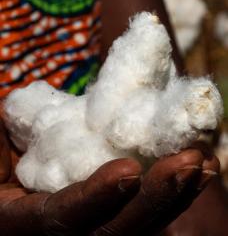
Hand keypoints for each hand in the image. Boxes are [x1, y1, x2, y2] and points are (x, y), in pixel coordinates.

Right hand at [0, 119, 219, 235]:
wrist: (14, 154)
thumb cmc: (4, 146)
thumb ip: (6, 140)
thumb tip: (12, 115)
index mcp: (24, 221)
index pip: (60, 218)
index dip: (94, 198)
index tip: (129, 169)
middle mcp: (64, 231)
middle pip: (114, 231)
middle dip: (155, 198)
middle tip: (191, 161)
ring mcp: (94, 223)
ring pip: (140, 223)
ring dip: (177, 194)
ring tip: (205, 162)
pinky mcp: (116, 210)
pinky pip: (148, 208)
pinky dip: (175, 190)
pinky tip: (197, 166)